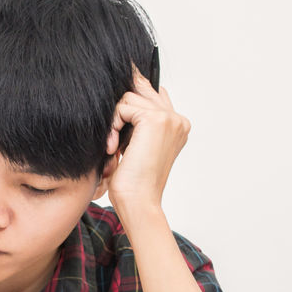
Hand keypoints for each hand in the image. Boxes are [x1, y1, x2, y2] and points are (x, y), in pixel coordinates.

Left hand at [105, 65, 190, 215]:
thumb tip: (127, 94)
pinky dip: (113, 125)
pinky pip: (123, 106)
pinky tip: (114, 147)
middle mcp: (178, 120)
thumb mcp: (136, 145)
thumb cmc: (135, 182)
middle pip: (141, 90)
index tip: (117, 122)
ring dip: (115, 121)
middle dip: (122, 110)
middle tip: (114, 140)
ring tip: (114, 147)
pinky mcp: (155, 119)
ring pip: (130, 97)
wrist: (139, 202)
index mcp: (178, 126)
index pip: (153, 94)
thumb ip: (137, 121)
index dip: (131, 102)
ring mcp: (169, 118)